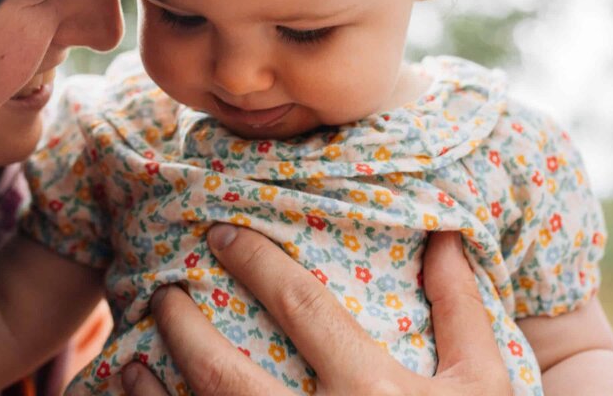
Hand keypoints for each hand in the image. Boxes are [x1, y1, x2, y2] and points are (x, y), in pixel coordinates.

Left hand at [120, 227, 513, 395]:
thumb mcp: (486, 387)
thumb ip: (463, 309)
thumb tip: (445, 233)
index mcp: (376, 391)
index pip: (301, 307)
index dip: (256, 261)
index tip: (220, 232)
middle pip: (226, 374)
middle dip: (183, 327)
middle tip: (162, 293)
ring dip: (152, 394)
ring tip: (127, 357)